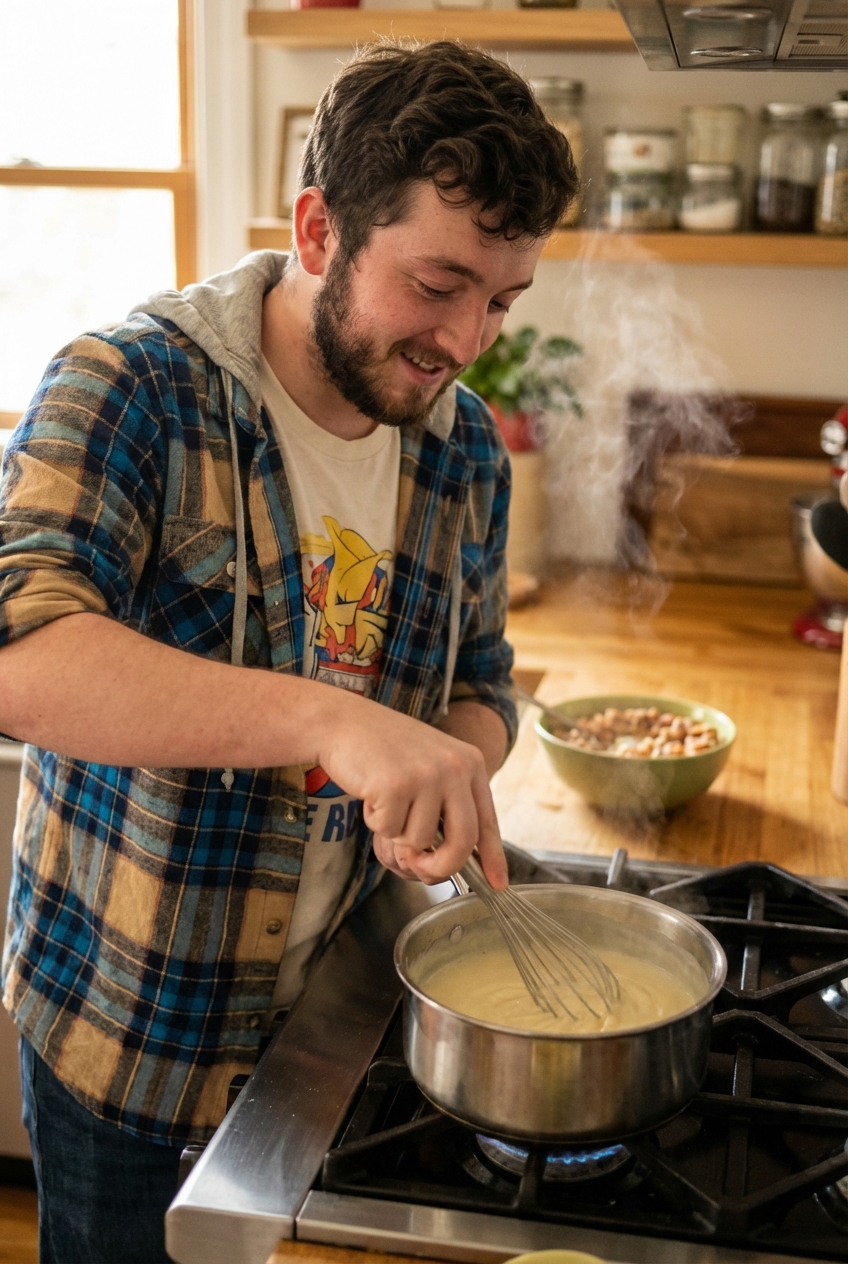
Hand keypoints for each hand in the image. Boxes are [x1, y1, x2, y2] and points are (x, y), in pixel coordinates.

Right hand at [317, 693, 507, 889]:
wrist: (344, 722)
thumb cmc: (384, 750)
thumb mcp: (429, 768)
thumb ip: (444, 808)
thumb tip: (442, 864)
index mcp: (470, 762)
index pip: (486, 821)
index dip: (493, 858)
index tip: (498, 885)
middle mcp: (455, 767)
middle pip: (462, 842)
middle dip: (441, 867)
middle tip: (420, 869)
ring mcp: (426, 776)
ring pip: (418, 841)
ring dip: (395, 833)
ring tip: (385, 800)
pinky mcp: (395, 785)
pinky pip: (388, 831)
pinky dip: (375, 822)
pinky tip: (371, 793)